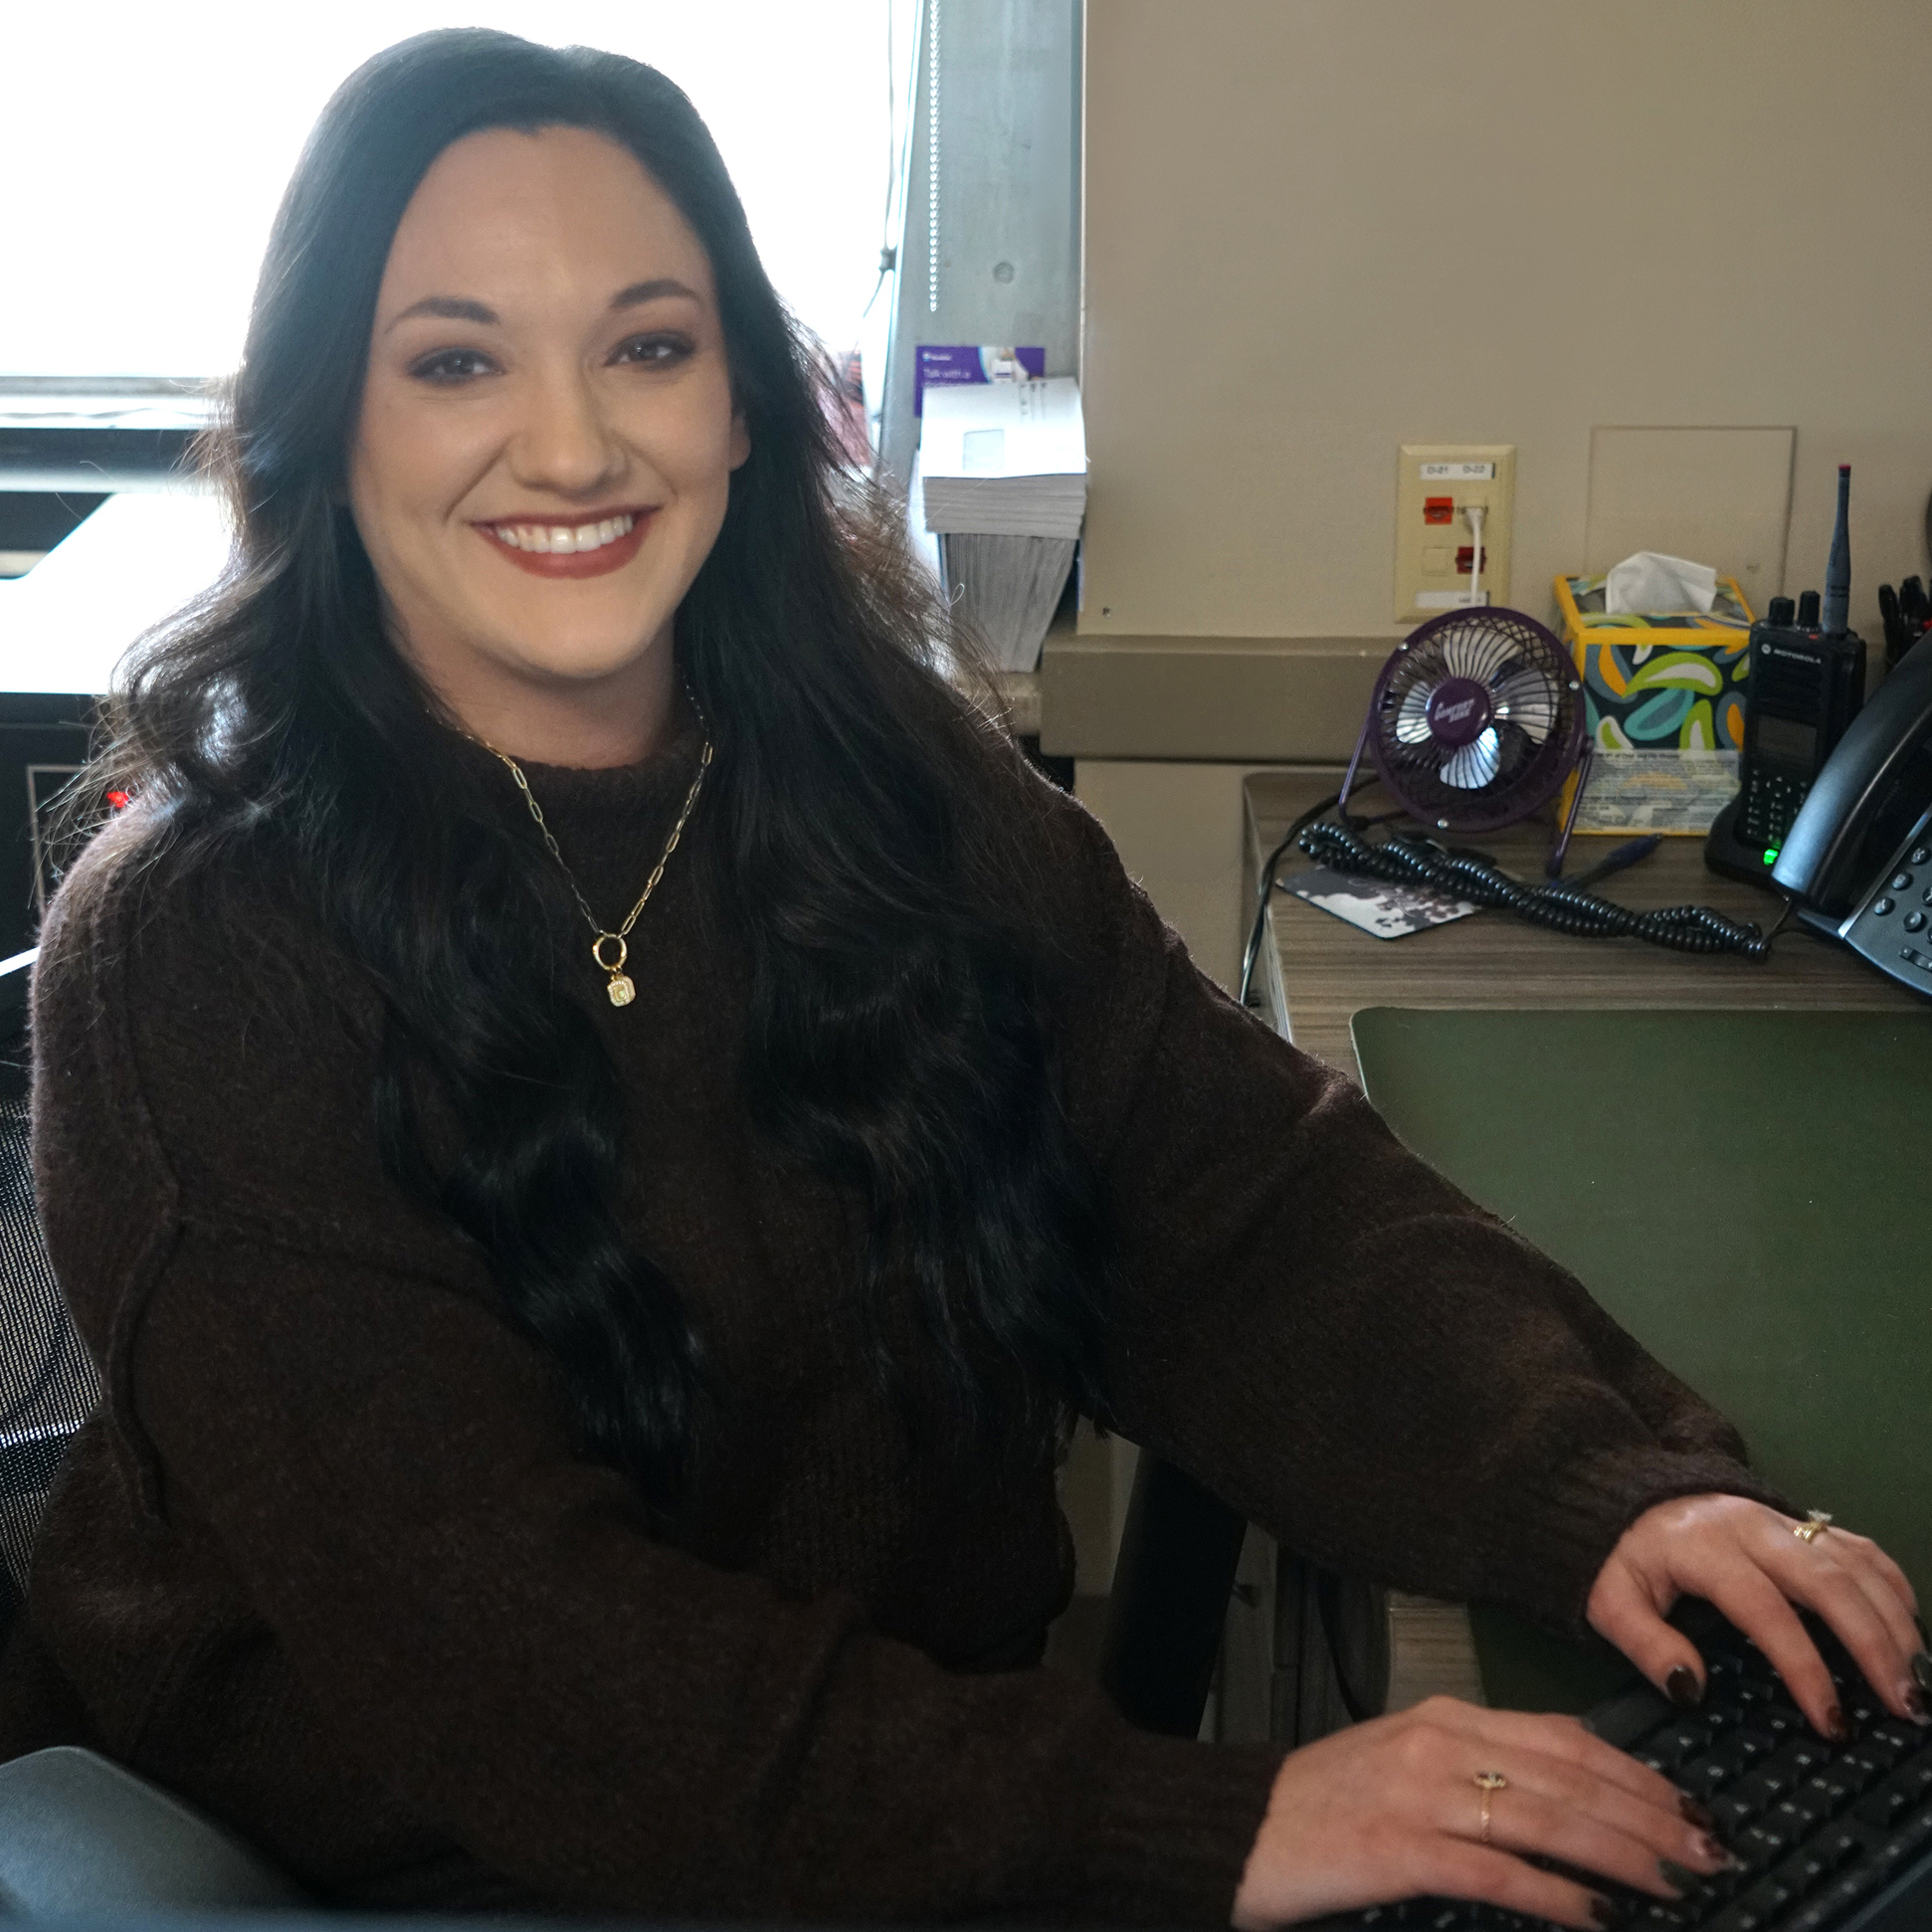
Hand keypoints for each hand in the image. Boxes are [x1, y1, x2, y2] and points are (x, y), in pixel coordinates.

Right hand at [1230, 1695, 1729, 1928]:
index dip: (1639, 1773)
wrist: (1241, 1825)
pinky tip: (1598, 1914)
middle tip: (1709, 1850)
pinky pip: (1498, 1871)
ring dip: (1624, 1855)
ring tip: (1676, 1883)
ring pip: (1548, 1818)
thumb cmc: (1322, 1803)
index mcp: (1447, 1717)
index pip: (1568, 1738)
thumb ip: (1480, 1767)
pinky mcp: (1399, 1848)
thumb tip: (1569, 1797)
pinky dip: (1556, 1893)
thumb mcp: (1405, 1762)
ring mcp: (1420, 1793)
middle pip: (1572, 1777)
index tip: (1692, 1805)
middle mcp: (1441, 1743)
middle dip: (1652, 1817)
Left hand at [1587, 1493, 1931, 1736]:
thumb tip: (1691, 1689)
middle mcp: (1752, 1527)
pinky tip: (1909, 1625)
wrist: (1622, 1490)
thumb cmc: (1622, 1554)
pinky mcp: (1797, 1518)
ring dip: (1894, 1621)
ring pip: (1852, 1563)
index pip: (1766, 1610)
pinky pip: (1857, 1544)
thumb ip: (1644, 1643)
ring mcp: (1780, 1518)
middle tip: (1905, 1706)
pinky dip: (1891, 1584)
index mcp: (1705, 1548)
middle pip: (1827, 1581)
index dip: (1804, 1666)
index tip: (1831, 1721)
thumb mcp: (1609, 1598)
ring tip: (1916, 1681)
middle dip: (1874, 1646)